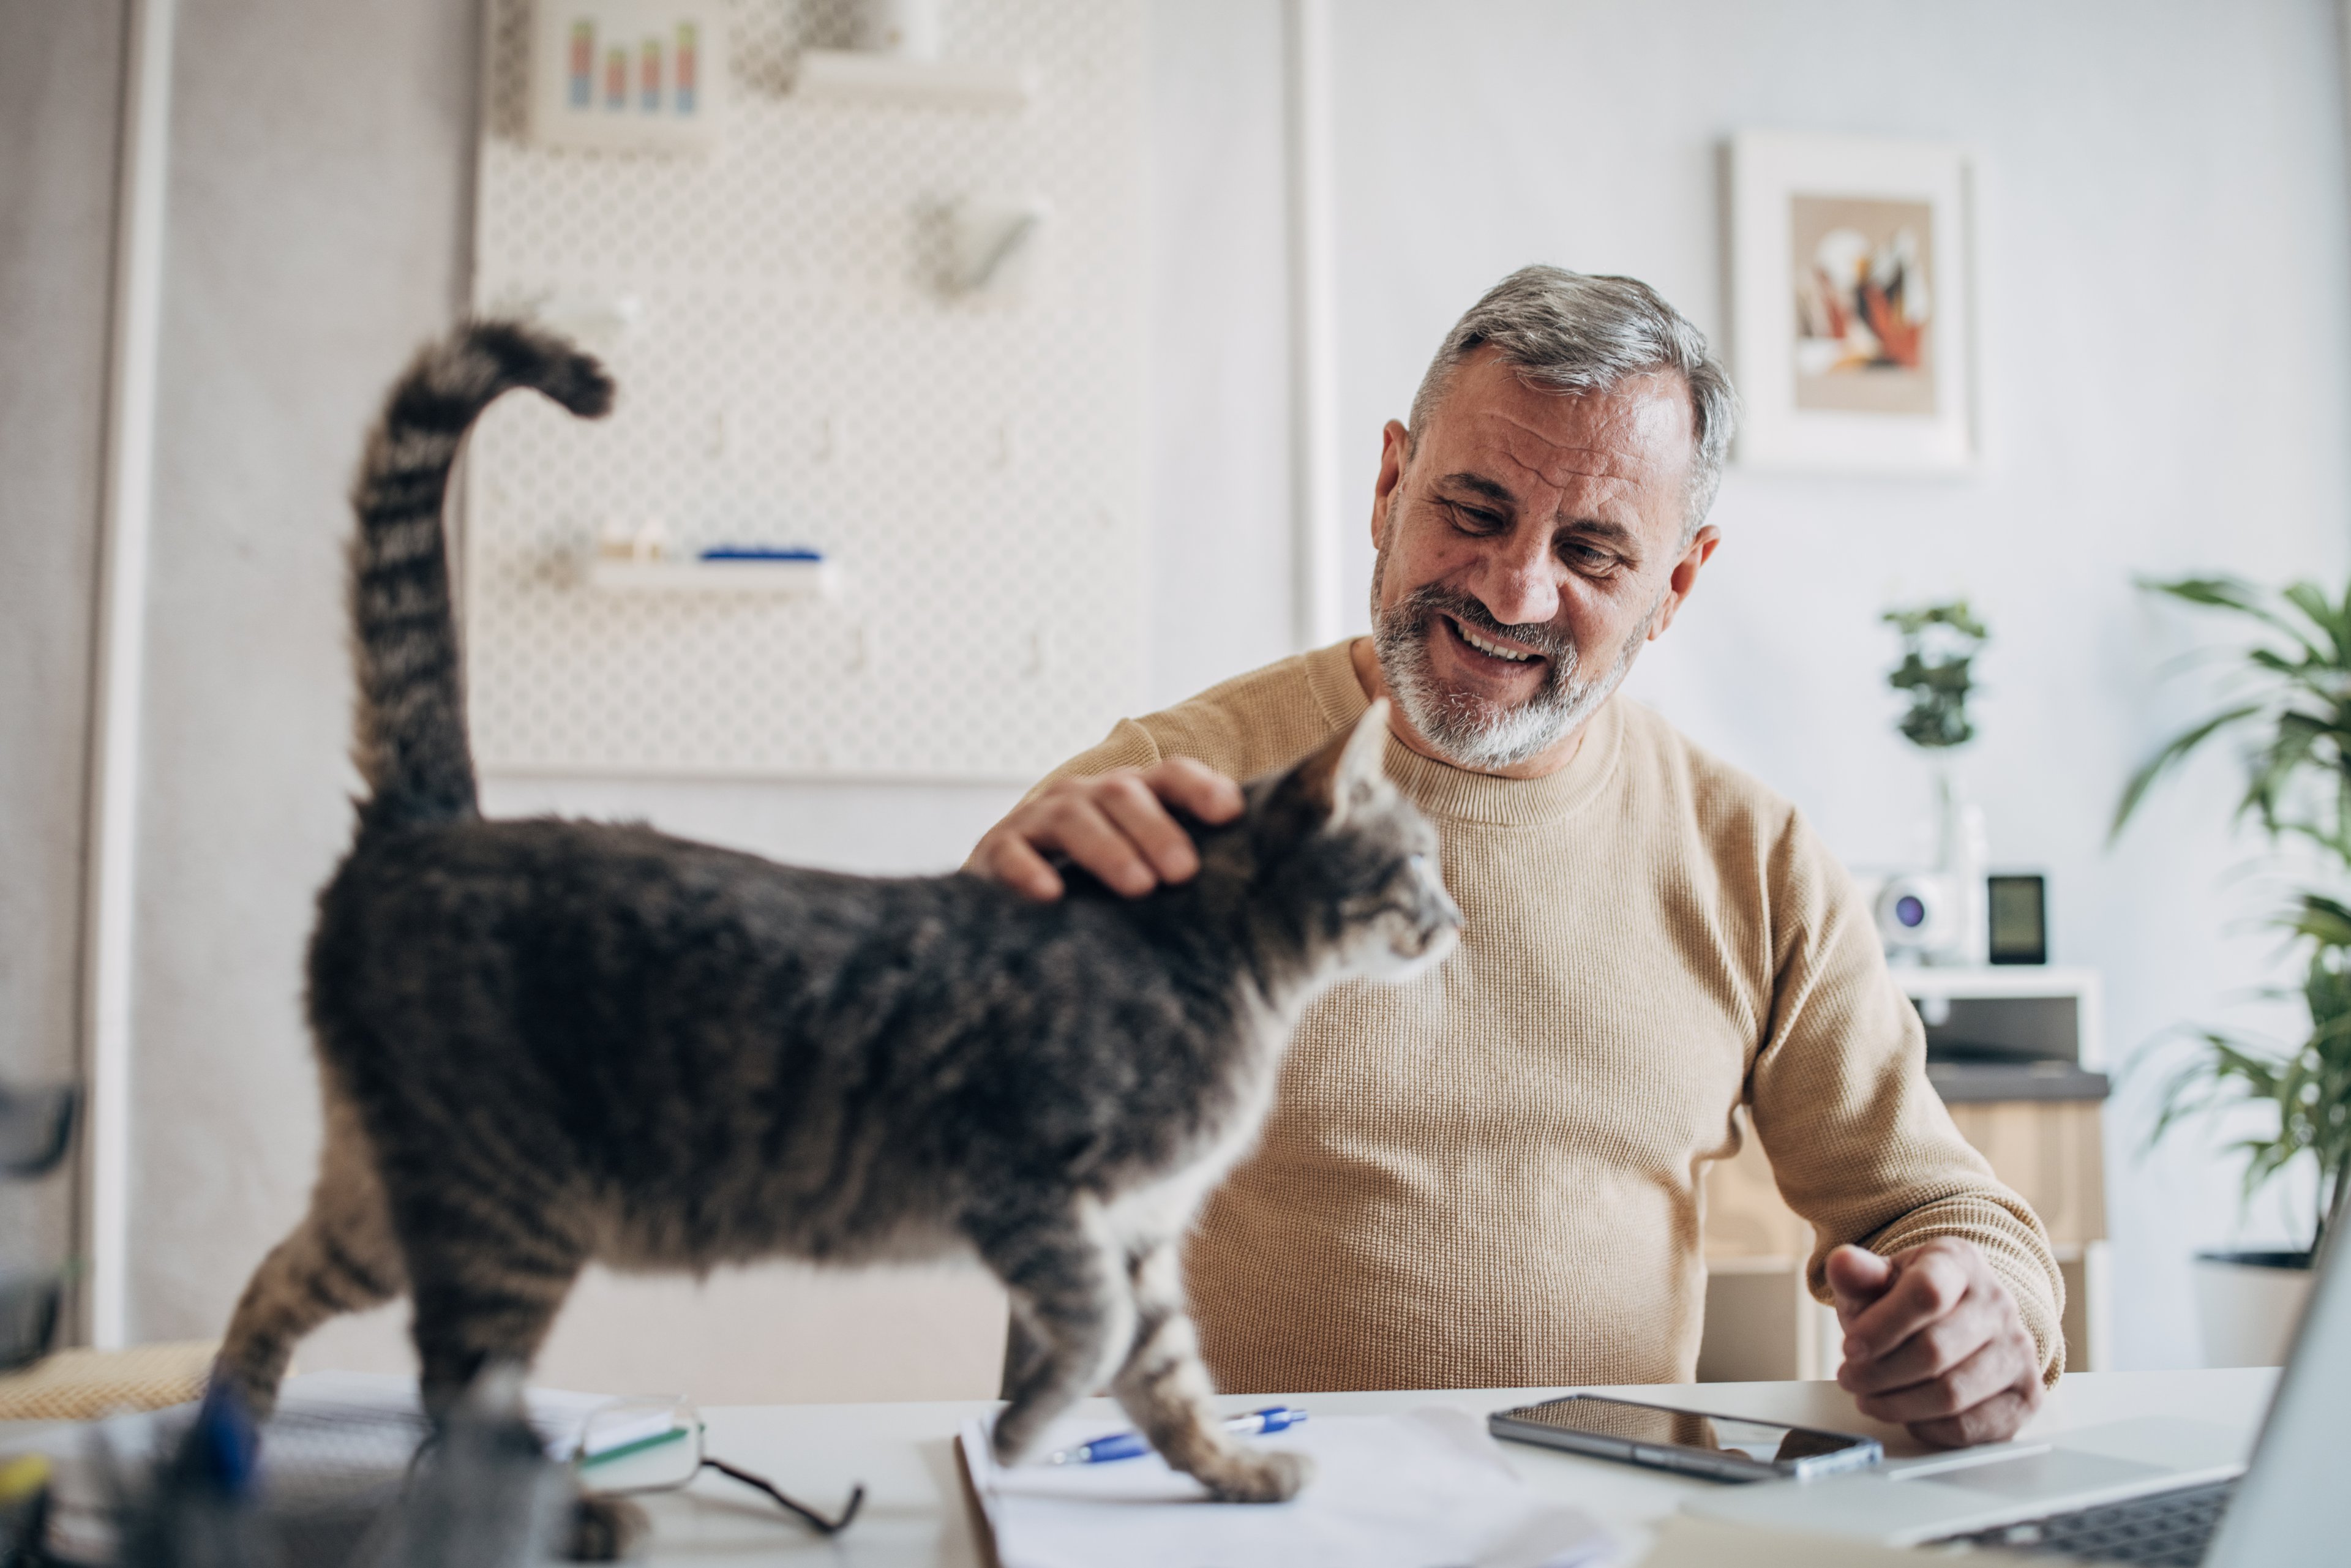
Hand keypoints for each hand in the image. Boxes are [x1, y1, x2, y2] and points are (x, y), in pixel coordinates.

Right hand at [970, 759, 1243, 900]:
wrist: (1013, 892)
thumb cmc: (1100, 883)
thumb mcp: (1147, 865)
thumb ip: (1191, 862)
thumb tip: (1271, 872)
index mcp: (1130, 795)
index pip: (1170, 777)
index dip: (1200, 788)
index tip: (1230, 813)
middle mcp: (1086, 796)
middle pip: (1124, 795)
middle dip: (1157, 830)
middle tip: (1185, 872)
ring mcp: (1039, 818)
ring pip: (1073, 818)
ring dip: (1109, 849)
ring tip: (1139, 886)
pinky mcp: (997, 849)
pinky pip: (1011, 853)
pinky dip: (1028, 871)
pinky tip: (1050, 895)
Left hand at [1827, 1238, 2043, 1447]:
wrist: (1958, 1321)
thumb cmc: (1909, 1302)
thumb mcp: (1879, 1281)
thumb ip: (1859, 1275)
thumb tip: (1840, 1263)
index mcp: (1960, 1263)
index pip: (1926, 1293)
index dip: (1881, 1327)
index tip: (1849, 1348)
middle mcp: (1999, 1304)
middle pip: (1935, 1350)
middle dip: (1879, 1373)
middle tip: (1850, 1378)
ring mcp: (2018, 1351)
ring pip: (1951, 1394)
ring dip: (1897, 1405)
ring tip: (1868, 1398)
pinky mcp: (2026, 1395)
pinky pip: (1970, 1426)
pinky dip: (1927, 1428)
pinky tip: (1905, 1415)